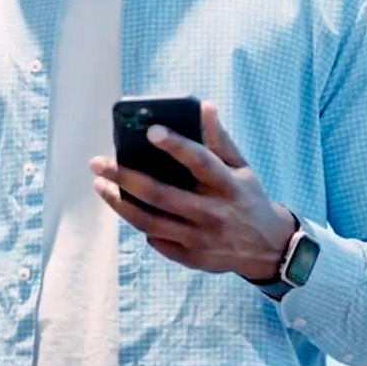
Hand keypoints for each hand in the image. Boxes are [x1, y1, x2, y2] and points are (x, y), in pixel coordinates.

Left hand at [88, 101, 295, 281]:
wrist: (270, 249)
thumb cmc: (246, 197)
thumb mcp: (241, 168)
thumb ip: (219, 139)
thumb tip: (204, 106)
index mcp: (227, 185)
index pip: (200, 161)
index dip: (176, 145)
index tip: (150, 130)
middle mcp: (213, 213)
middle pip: (161, 195)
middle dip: (124, 176)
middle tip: (97, 162)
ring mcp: (201, 239)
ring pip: (149, 222)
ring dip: (119, 203)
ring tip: (100, 184)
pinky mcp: (192, 258)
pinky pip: (156, 240)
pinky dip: (139, 223)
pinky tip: (125, 206)